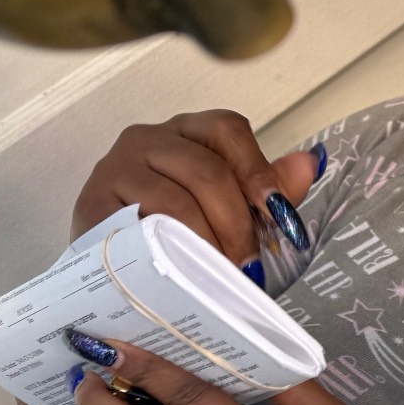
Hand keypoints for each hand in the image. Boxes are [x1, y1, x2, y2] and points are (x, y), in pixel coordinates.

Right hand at [72, 110, 323, 285]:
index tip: (277, 214)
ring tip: (223, 275)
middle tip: (251, 265)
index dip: (257, 170)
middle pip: (206, 170)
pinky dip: (168, 252)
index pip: (227, 129)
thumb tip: (313, 161)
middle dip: (237, 223)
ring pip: (174, 202)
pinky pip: (137, 226)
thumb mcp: (230, 209)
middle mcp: (147, 139)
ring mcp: (114, 168)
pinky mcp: (90, 204)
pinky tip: (184, 272)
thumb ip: (269, 188)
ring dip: (207, 244)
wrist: (116, 268)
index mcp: (186, 132)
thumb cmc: (181, 231)